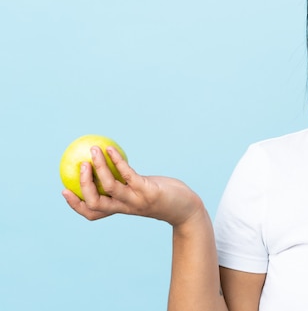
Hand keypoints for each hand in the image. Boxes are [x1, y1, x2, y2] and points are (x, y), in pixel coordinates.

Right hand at [62, 145, 203, 226]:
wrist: (187, 209)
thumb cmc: (163, 196)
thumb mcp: (142, 191)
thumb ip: (128, 183)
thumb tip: (114, 165)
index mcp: (121, 209)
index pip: (93, 213)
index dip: (76, 205)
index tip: (64, 190)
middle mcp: (126, 207)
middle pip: (96, 203)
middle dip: (83, 185)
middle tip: (79, 165)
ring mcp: (137, 200)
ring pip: (109, 187)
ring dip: (99, 167)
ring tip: (93, 150)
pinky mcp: (148, 191)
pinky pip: (128, 175)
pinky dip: (117, 162)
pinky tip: (110, 150)